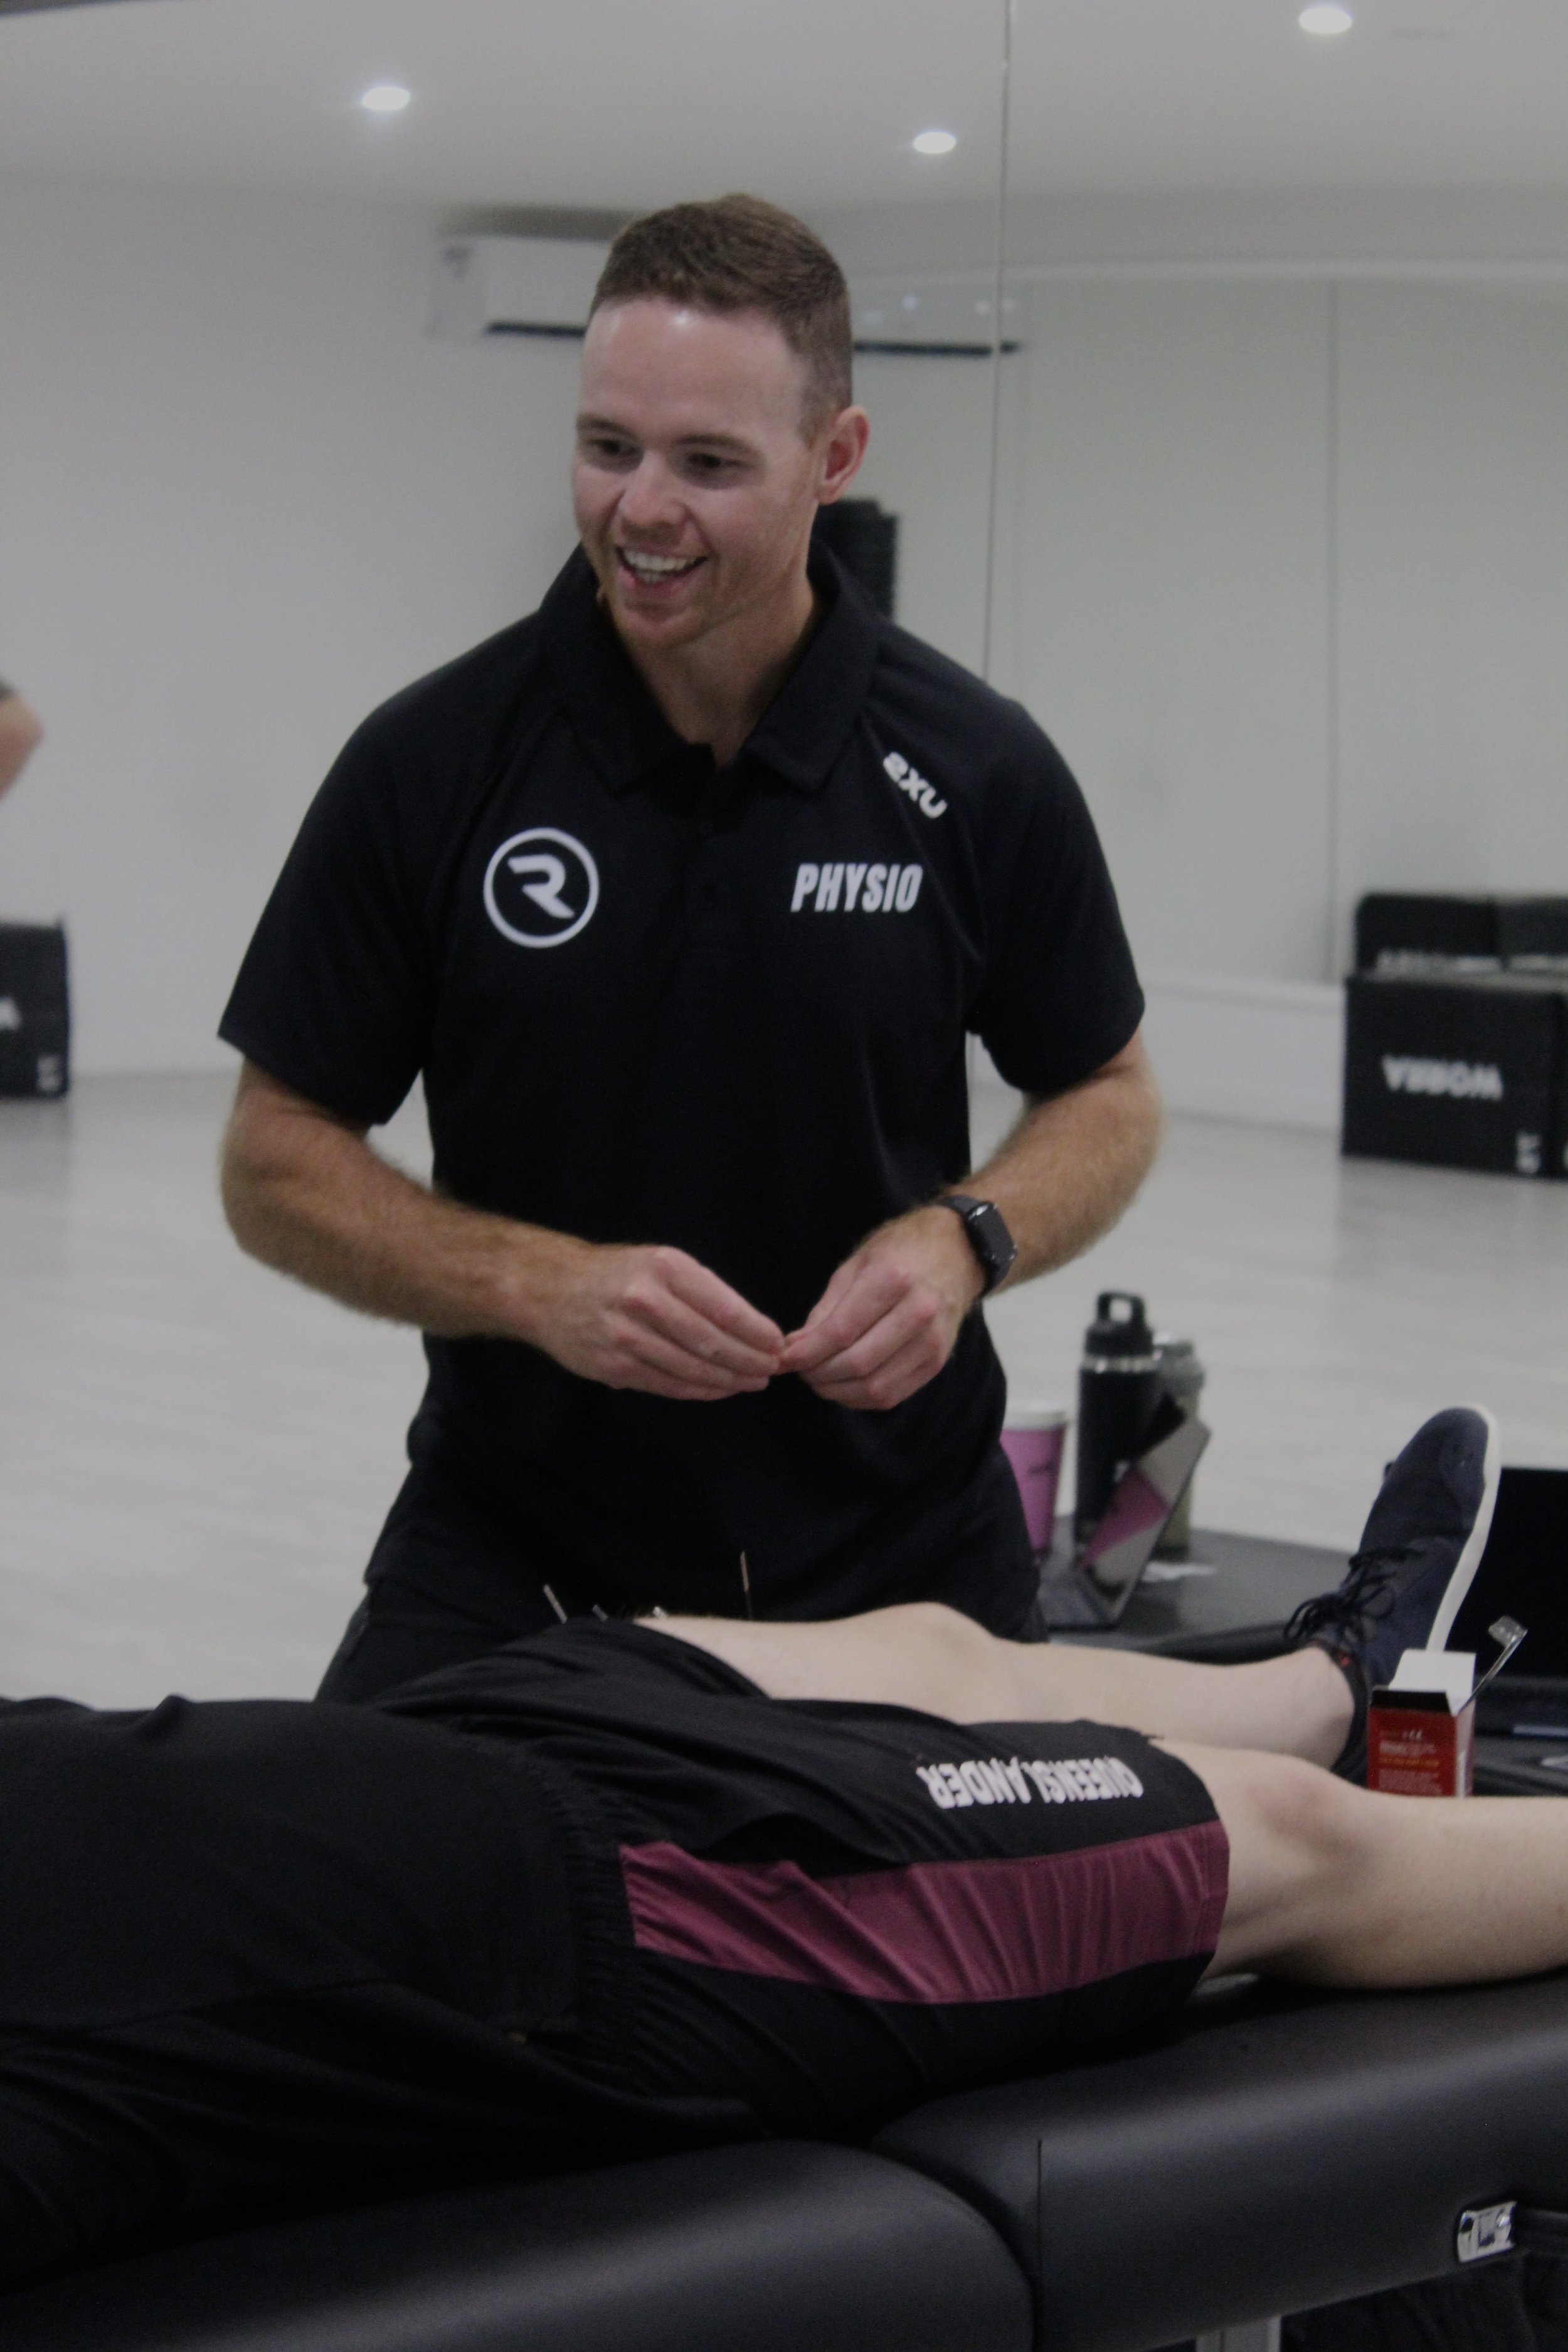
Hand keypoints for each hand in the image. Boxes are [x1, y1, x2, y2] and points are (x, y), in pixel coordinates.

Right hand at [527, 1240, 784, 1401]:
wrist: (548, 1288)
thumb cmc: (616, 1274)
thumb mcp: (659, 1262)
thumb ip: (700, 1291)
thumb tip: (752, 1329)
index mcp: (664, 1267)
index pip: (723, 1307)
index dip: (756, 1332)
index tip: (777, 1344)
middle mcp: (645, 1299)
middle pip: (711, 1342)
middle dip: (748, 1360)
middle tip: (771, 1369)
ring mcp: (626, 1336)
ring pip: (691, 1367)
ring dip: (728, 1380)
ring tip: (751, 1382)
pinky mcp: (612, 1366)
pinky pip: (666, 1384)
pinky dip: (698, 1390)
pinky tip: (718, 1389)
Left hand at [779, 1206, 983, 1411]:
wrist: (955, 1255)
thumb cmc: (898, 1254)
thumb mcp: (855, 1266)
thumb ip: (825, 1309)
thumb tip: (795, 1346)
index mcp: (893, 1279)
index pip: (841, 1331)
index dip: (806, 1352)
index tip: (783, 1358)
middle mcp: (918, 1312)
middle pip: (857, 1363)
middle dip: (818, 1374)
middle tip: (798, 1369)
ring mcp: (932, 1341)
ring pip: (874, 1387)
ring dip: (836, 1391)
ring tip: (818, 1378)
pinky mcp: (937, 1362)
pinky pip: (892, 1396)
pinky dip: (860, 1398)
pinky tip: (844, 1385)